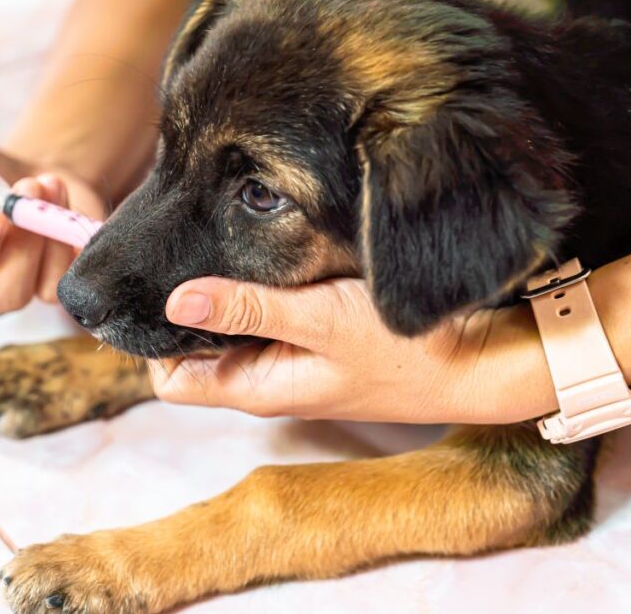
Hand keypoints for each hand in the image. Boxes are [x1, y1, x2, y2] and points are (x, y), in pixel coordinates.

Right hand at [0, 139, 107, 312]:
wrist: (34, 173)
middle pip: (2, 294)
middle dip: (22, 241)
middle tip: (30, 186)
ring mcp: (22, 290)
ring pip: (40, 289)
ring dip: (51, 233)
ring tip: (48, 184)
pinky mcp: (57, 284)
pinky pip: (69, 281)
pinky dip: (72, 242)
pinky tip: (67, 208)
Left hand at [150, 277, 558, 424]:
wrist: (480, 360)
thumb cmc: (406, 350)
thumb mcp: (320, 322)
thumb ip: (249, 309)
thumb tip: (175, 299)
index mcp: (257, 387)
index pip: (172, 380)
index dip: (151, 341)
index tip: (150, 289)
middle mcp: (268, 377)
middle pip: (197, 349)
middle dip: (181, 308)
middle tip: (175, 252)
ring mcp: (294, 357)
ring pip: (232, 328)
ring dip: (220, 294)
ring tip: (212, 242)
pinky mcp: (318, 336)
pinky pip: (268, 315)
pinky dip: (257, 289)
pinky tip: (263, 252)